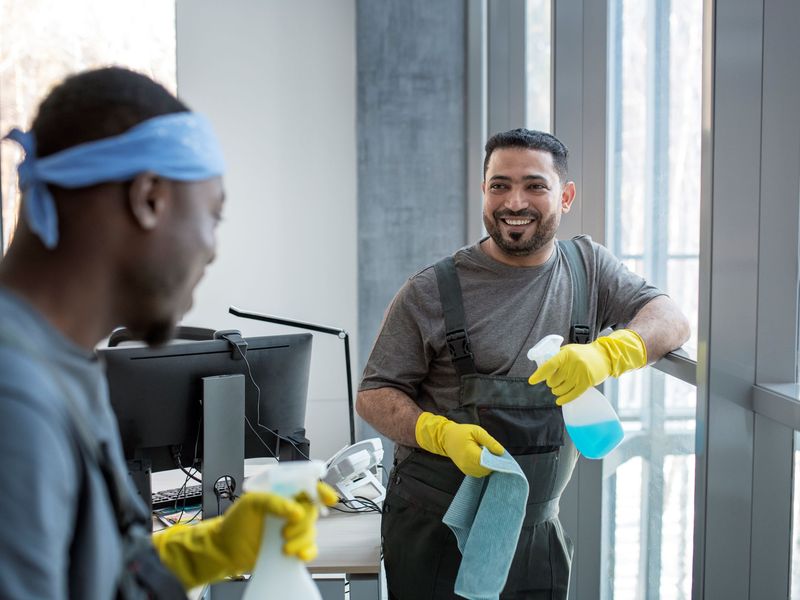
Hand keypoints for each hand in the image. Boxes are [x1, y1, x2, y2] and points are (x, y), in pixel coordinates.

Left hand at [153, 481, 337, 588]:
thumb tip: (295, 511)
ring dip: (302, 540)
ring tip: (284, 547)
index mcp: (282, 494)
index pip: (308, 487)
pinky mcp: (291, 546)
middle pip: (312, 512)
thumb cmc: (235, 522)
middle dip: (302, 524)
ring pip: (311, 531)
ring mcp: (291, 529)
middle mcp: (290, 510)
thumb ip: (274, 502)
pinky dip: (307, 552)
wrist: (225, 549)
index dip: (321, 491)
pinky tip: (298, 555)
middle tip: (285, 532)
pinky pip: (309, 548)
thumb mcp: (251, 503)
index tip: (328, 499)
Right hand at [415, 412, 504, 477]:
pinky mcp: (466, 471)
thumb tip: (501, 452)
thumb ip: (489, 441)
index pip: (488, 463)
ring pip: (484, 472)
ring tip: (486, 454)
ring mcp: (466, 469)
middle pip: (487, 469)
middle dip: (493, 462)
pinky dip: (483, 467)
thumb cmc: (462, 432)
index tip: (500, 453)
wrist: (446, 438)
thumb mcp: (477, 431)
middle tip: (492, 451)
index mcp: (470, 454)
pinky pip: (479, 473)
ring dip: (489, 465)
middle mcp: (467, 465)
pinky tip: (482, 458)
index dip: (497, 460)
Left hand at [528, 329, 646, 404]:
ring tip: (557, 388)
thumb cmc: (584, 353)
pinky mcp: (587, 383)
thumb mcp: (569, 350)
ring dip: (557, 391)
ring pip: (561, 389)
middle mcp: (573, 364)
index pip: (549, 365)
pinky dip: (564, 399)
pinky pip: (572, 395)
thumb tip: (542, 369)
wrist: (604, 355)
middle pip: (554, 380)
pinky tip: (559, 401)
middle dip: (551, 383)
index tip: (532, 381)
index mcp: (566, 354)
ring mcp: (580, 374)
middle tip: (554, 381)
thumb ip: (557, 358)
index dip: (539, 374)